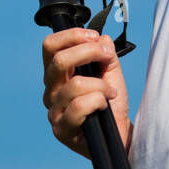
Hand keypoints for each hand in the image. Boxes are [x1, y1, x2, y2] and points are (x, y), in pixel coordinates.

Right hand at [42, 28, 131, 157]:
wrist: (118, 133)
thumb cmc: (111, 103)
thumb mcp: (111, 72)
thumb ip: (106, 54)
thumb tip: (101, 38)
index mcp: (58, 74)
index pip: (50, 46)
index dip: (72, 35)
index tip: (94, 37)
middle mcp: (51, 90)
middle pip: (59, 60)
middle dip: (89, 52)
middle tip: (107, 57)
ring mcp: (54, 111)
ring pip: (75, 84)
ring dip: (101, 84)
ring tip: (110, 92)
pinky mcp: (61, 129)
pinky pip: (80, 105)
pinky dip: (99, 101)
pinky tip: (105, 106)